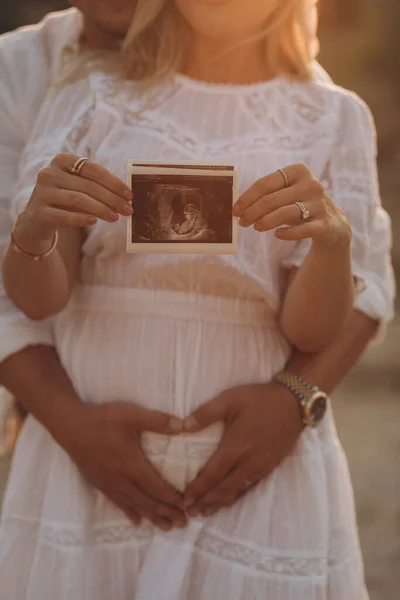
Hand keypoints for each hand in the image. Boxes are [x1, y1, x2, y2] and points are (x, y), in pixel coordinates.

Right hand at [14, 153, 132, 249]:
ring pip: (78, 199)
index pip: (93, 170)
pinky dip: (81, 218)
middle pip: (88, 185)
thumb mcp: (78, 188)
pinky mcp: (39, 213)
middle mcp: (49, 173)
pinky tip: (94, 221)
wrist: (37, 221)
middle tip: (128, 210)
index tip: (130, 195)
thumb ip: (97, 187)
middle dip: (112, 199)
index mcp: (62, 161)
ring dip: (101, 209)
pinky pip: (64, 216)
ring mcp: (42, 192)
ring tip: (115, 217)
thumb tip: (126, 196)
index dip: (114, 182)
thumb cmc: (64, 202)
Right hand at [59, 402, 186, 530]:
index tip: (186, 505)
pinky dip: (130, 513)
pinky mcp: (100, 483)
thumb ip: (158, 421)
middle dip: (167, 513)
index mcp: (131, 464)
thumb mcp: (132, 414)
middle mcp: (121, 479)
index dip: (172, 498)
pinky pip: (118, 503)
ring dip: (152, 517)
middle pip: (147, 502)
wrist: (70, 426)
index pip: (156, 487)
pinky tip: (137, 521)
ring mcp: (110, 483)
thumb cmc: (102, 420)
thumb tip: (183, 426)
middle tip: (184, 523)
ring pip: (134, 506)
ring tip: (167, 527)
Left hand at [183, 382, 303, 516]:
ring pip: (237, 491)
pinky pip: (250, 488)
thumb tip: (183, 426)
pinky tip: (230, 500)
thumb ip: (206, 413)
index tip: (184, 499)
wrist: (293, 403)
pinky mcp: (270, 467)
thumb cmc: (259, 399)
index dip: (197, 489)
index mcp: (235, 447)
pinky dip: (237, 497)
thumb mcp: (230, 399)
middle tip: (190, 513)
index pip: (212, 474)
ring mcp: (261, 467)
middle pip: (223, 489)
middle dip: (205, 502)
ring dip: (220, 503)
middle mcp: (248, 462)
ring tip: (205, 512)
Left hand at [233, 163, 350, 247]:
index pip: (265, 183)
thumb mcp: (287, 194)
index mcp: (298, 171)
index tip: (235, 210)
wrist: (332, 225)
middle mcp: (311, 185)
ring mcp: (319, 204)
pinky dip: (287, 233)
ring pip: (285, 213)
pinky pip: (302, 229)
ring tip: (256, 228)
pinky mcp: (324, 224)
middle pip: (272, 199)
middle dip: (252, 212)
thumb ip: (267, 195)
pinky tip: (277, 234)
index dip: (247, 197)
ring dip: (266, 222)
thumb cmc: (300, 205)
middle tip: (242, 223)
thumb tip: (239, 207)